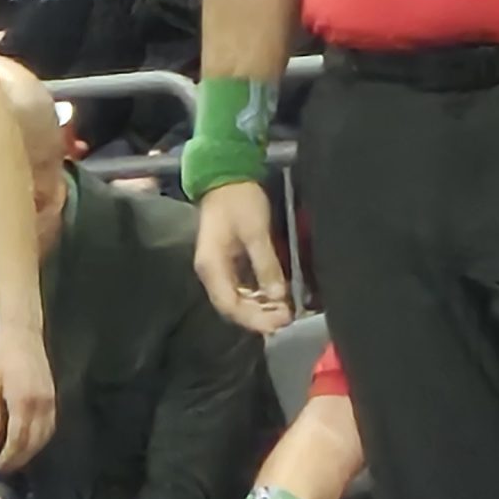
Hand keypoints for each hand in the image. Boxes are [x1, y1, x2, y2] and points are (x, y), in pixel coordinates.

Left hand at [0, 324, 55, 470]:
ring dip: (32, 451)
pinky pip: (50, 426)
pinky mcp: (54, 397)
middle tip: (6, 468)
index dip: (10, 457)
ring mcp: (51, 401)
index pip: (19, 439)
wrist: (23, 333)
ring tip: (16, 458)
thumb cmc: (1, 355)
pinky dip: (40, 439)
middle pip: (34, 442)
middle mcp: (41, 405)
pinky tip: (29, 441)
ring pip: (45, 436)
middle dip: (20, 458)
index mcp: (23, 401)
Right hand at [193, 182, 291, 332]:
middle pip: (232, 307)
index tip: (279, 323)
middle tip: (287, 320)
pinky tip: (276, 298)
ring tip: (285, 312)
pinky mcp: (228, 263)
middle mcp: (211, 273)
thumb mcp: (256, 231)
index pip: (230, 305)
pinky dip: (258, 296)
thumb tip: (278, 296)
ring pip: (237, 300)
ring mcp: (218, 268)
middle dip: (259, 317)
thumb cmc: (239, 200)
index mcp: (212, 266)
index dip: (254, 319)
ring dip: (260, 309)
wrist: (226, 175)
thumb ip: (266, 265)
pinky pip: (241, 288)